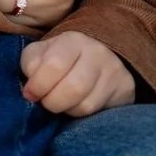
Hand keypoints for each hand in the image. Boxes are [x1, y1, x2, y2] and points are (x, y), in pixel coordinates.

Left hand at [20, 32, 134, 116]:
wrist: (98, 53)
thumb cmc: (61, 57)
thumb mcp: (42, 53)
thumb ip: (31, 64)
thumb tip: (30, 89)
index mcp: (73, 40)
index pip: (55, 65)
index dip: (38, 85)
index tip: (30, 94)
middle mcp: (98, 53)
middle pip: (73, 88)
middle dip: (52, 102)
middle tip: (46, 102)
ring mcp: (115, 71)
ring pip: (86, 105)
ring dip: (67, 110)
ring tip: (63, 103)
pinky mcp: (125, 90)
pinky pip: (100, 113)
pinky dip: (83, 116)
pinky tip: (78, 106)